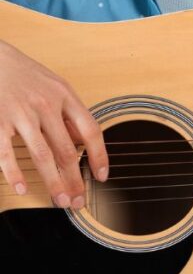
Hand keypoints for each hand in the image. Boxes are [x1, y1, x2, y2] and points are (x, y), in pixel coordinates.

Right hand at [0, 40, 107, 208]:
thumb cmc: (24, 73)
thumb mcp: (55, 85)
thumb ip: (68, 112)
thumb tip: (82, 141)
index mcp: (65, 95)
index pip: (91, 130)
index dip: (99, 155)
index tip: (101, 176)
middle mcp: (46, 105)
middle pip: (67, 150)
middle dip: (75, 179)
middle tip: (79, 200)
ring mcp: (21, 114)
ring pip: (43, 155)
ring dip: (54, 182)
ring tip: (60, 200)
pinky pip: (7, 153)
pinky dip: (15, 173)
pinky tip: (23, 188)